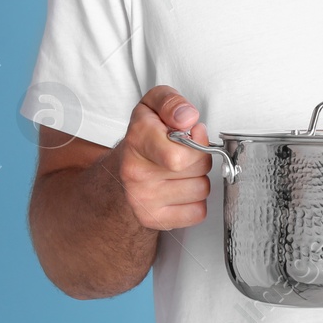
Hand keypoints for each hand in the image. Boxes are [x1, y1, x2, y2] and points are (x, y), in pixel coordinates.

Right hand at [113, 85, 212, 230]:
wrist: (122, 168)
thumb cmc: (144, 136)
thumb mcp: (154, 104)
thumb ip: (172, 103)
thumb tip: (188, 118)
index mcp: (137, 141)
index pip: (179, 157)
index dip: (197, 142)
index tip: (193, 133)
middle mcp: (136, 173)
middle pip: (198, 169)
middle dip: (200, 157)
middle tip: (185, 151)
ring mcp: (143, 200)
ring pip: (201, 190)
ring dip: (198, 179)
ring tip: (180, 170)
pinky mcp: (153, 220)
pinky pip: (197, 212)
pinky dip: (195, 202)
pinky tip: (180, 188)